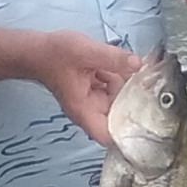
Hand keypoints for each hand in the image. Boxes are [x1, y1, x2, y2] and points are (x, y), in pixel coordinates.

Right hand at [30, 31, 143, 145]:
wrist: (36, 49)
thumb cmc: (53, 54)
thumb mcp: (87, 52)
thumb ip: (114, 58)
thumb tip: (139, 64)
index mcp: (85, 110)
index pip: (110, 136)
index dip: (129, 135)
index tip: (148, 122)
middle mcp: (89, 110)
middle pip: (121, 116)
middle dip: (135, 101)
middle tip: (150, 83)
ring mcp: (92, 100)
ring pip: (119, 100)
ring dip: (129, 86)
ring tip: (139, 68)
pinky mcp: (94, 90)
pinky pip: (113, 88)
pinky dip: (121, 78)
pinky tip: (125, 64)